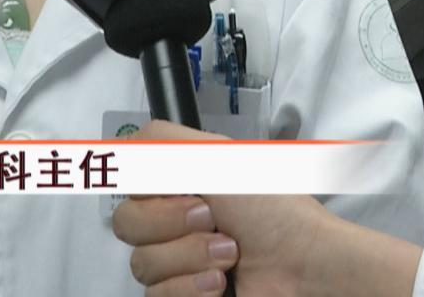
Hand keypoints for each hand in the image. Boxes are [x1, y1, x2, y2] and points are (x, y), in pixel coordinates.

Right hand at [110, 121, 333, 296]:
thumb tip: (119, 144)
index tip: (193, 193)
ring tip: (229, 258)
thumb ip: (161, 141)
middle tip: (214, 224)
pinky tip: (220, 285)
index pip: (128, 189)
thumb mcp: (218, 155)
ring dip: (189, 259)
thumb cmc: (272, 210)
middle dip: (173, 226)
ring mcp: (179, 264)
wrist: (304, 266)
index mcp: (179, 187)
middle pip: (127, 227)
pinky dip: (190, 289)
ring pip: (142, 265)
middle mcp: (175, 224)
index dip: (155, 195)